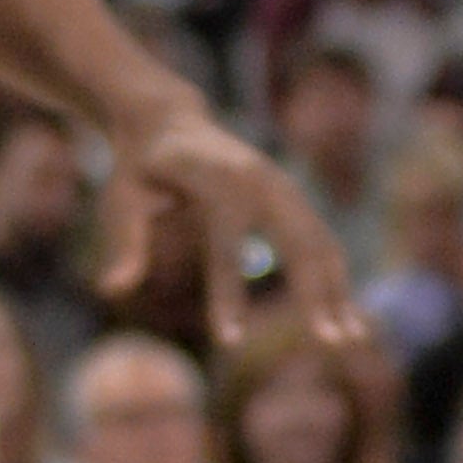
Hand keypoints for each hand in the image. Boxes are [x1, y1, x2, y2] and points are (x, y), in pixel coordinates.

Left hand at [97, 84, 361, 356]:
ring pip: (318, 240)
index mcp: (214, 182)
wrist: (168, 117)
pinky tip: (348, 313)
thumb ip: (124, 239)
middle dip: (314, 293)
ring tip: (352, 339)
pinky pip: (319, 236)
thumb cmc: (140, 165)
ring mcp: (278, 185)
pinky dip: (336, 273)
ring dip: (338, 288)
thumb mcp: (122, 195)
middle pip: (294, 241)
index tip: (228, 342)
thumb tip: (110, 289)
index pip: (224, 247)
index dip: (226, 293)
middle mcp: (256, 181)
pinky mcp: (288, 193)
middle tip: (329, 344)